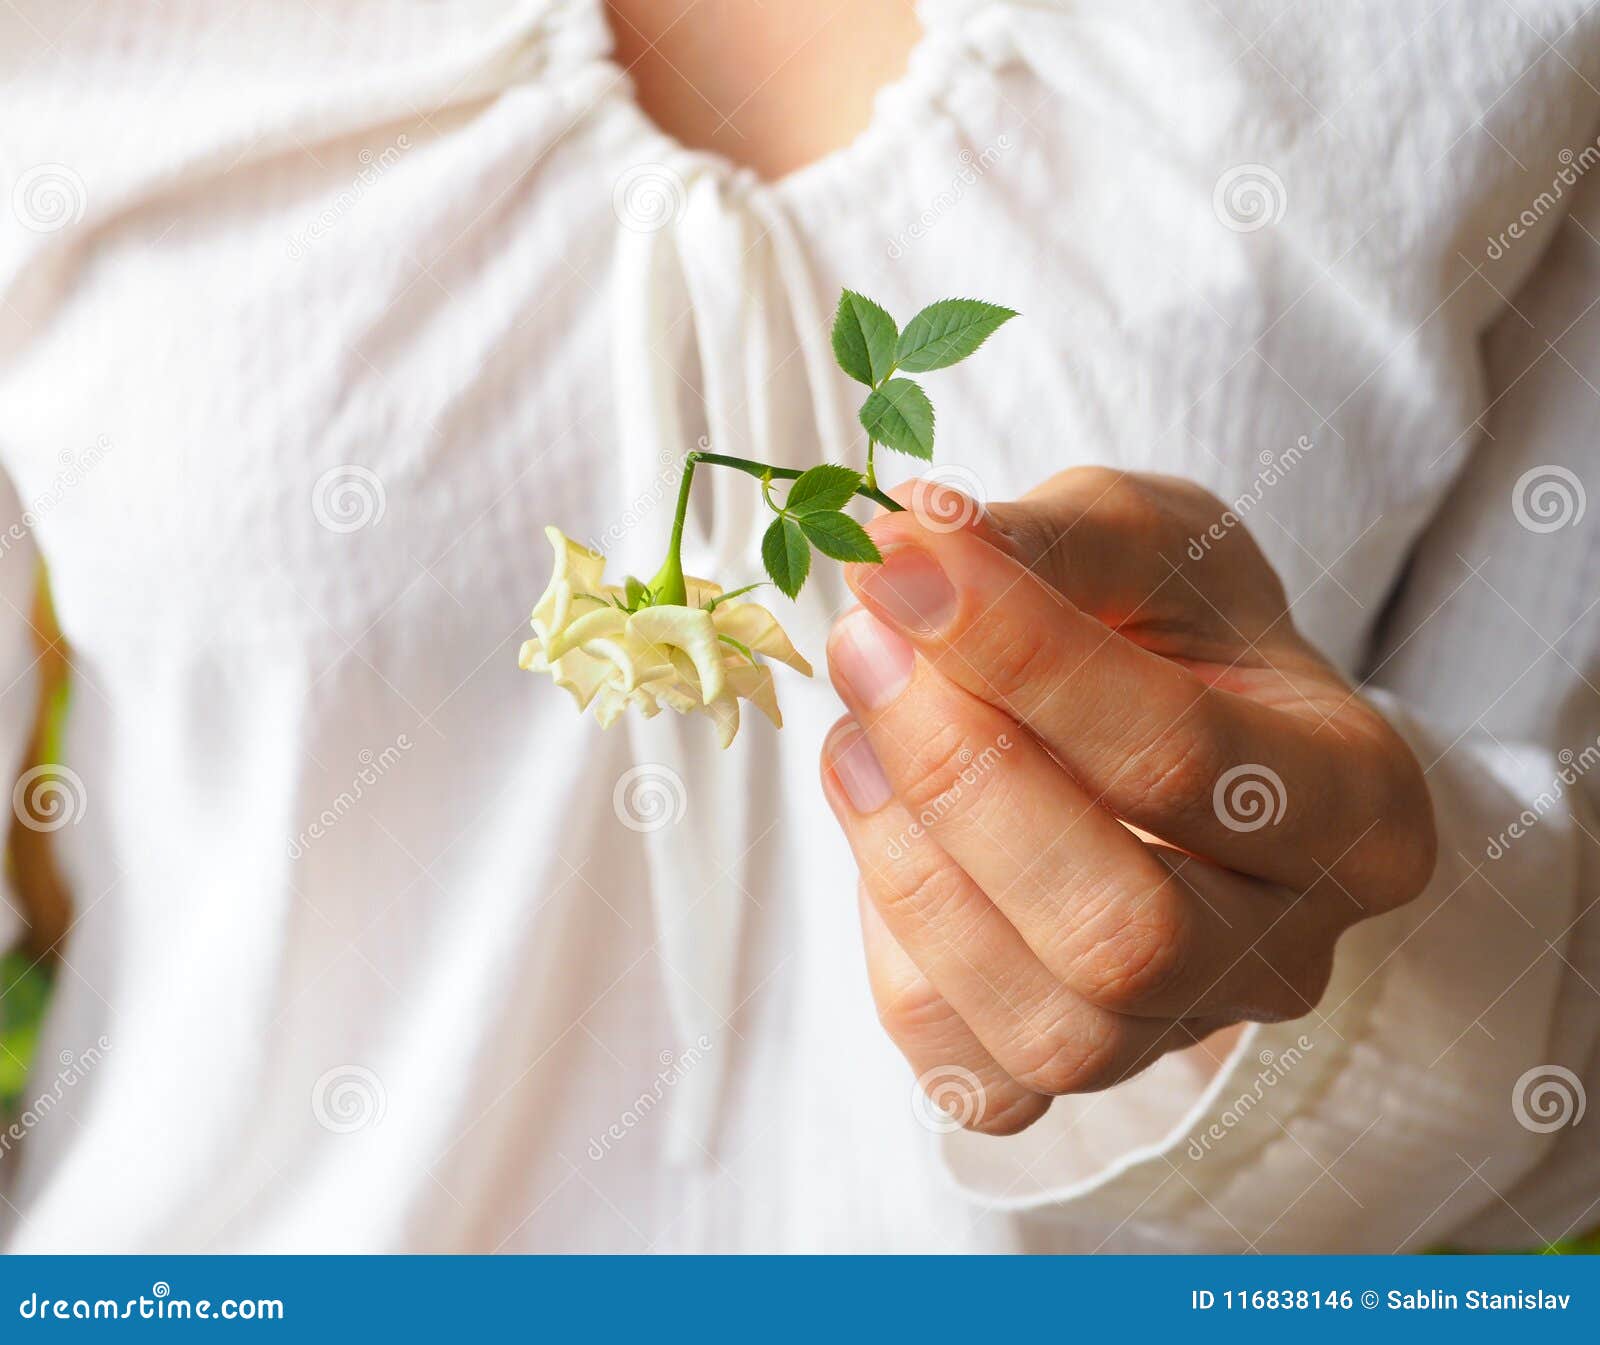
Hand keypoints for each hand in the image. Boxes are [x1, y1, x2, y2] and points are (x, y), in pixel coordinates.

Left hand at [820, 469, 1436, 1134]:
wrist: (1166, 723)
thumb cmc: (1168, 625)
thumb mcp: (1143, 540)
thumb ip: (1048, 541)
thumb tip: (913, 541)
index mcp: (1357, 803)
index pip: (1181, 754)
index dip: (1021, 658)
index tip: (900, 563)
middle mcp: (1291, 951)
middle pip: (1123, 931)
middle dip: (960, 781)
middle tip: (865, 644)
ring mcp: (1181, 1033)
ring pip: (1044, 1022)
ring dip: (907, 861)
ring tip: (857, 727)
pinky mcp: (1069, 1080)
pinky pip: (961, 1063)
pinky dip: (893, 943)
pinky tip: (883, 821)